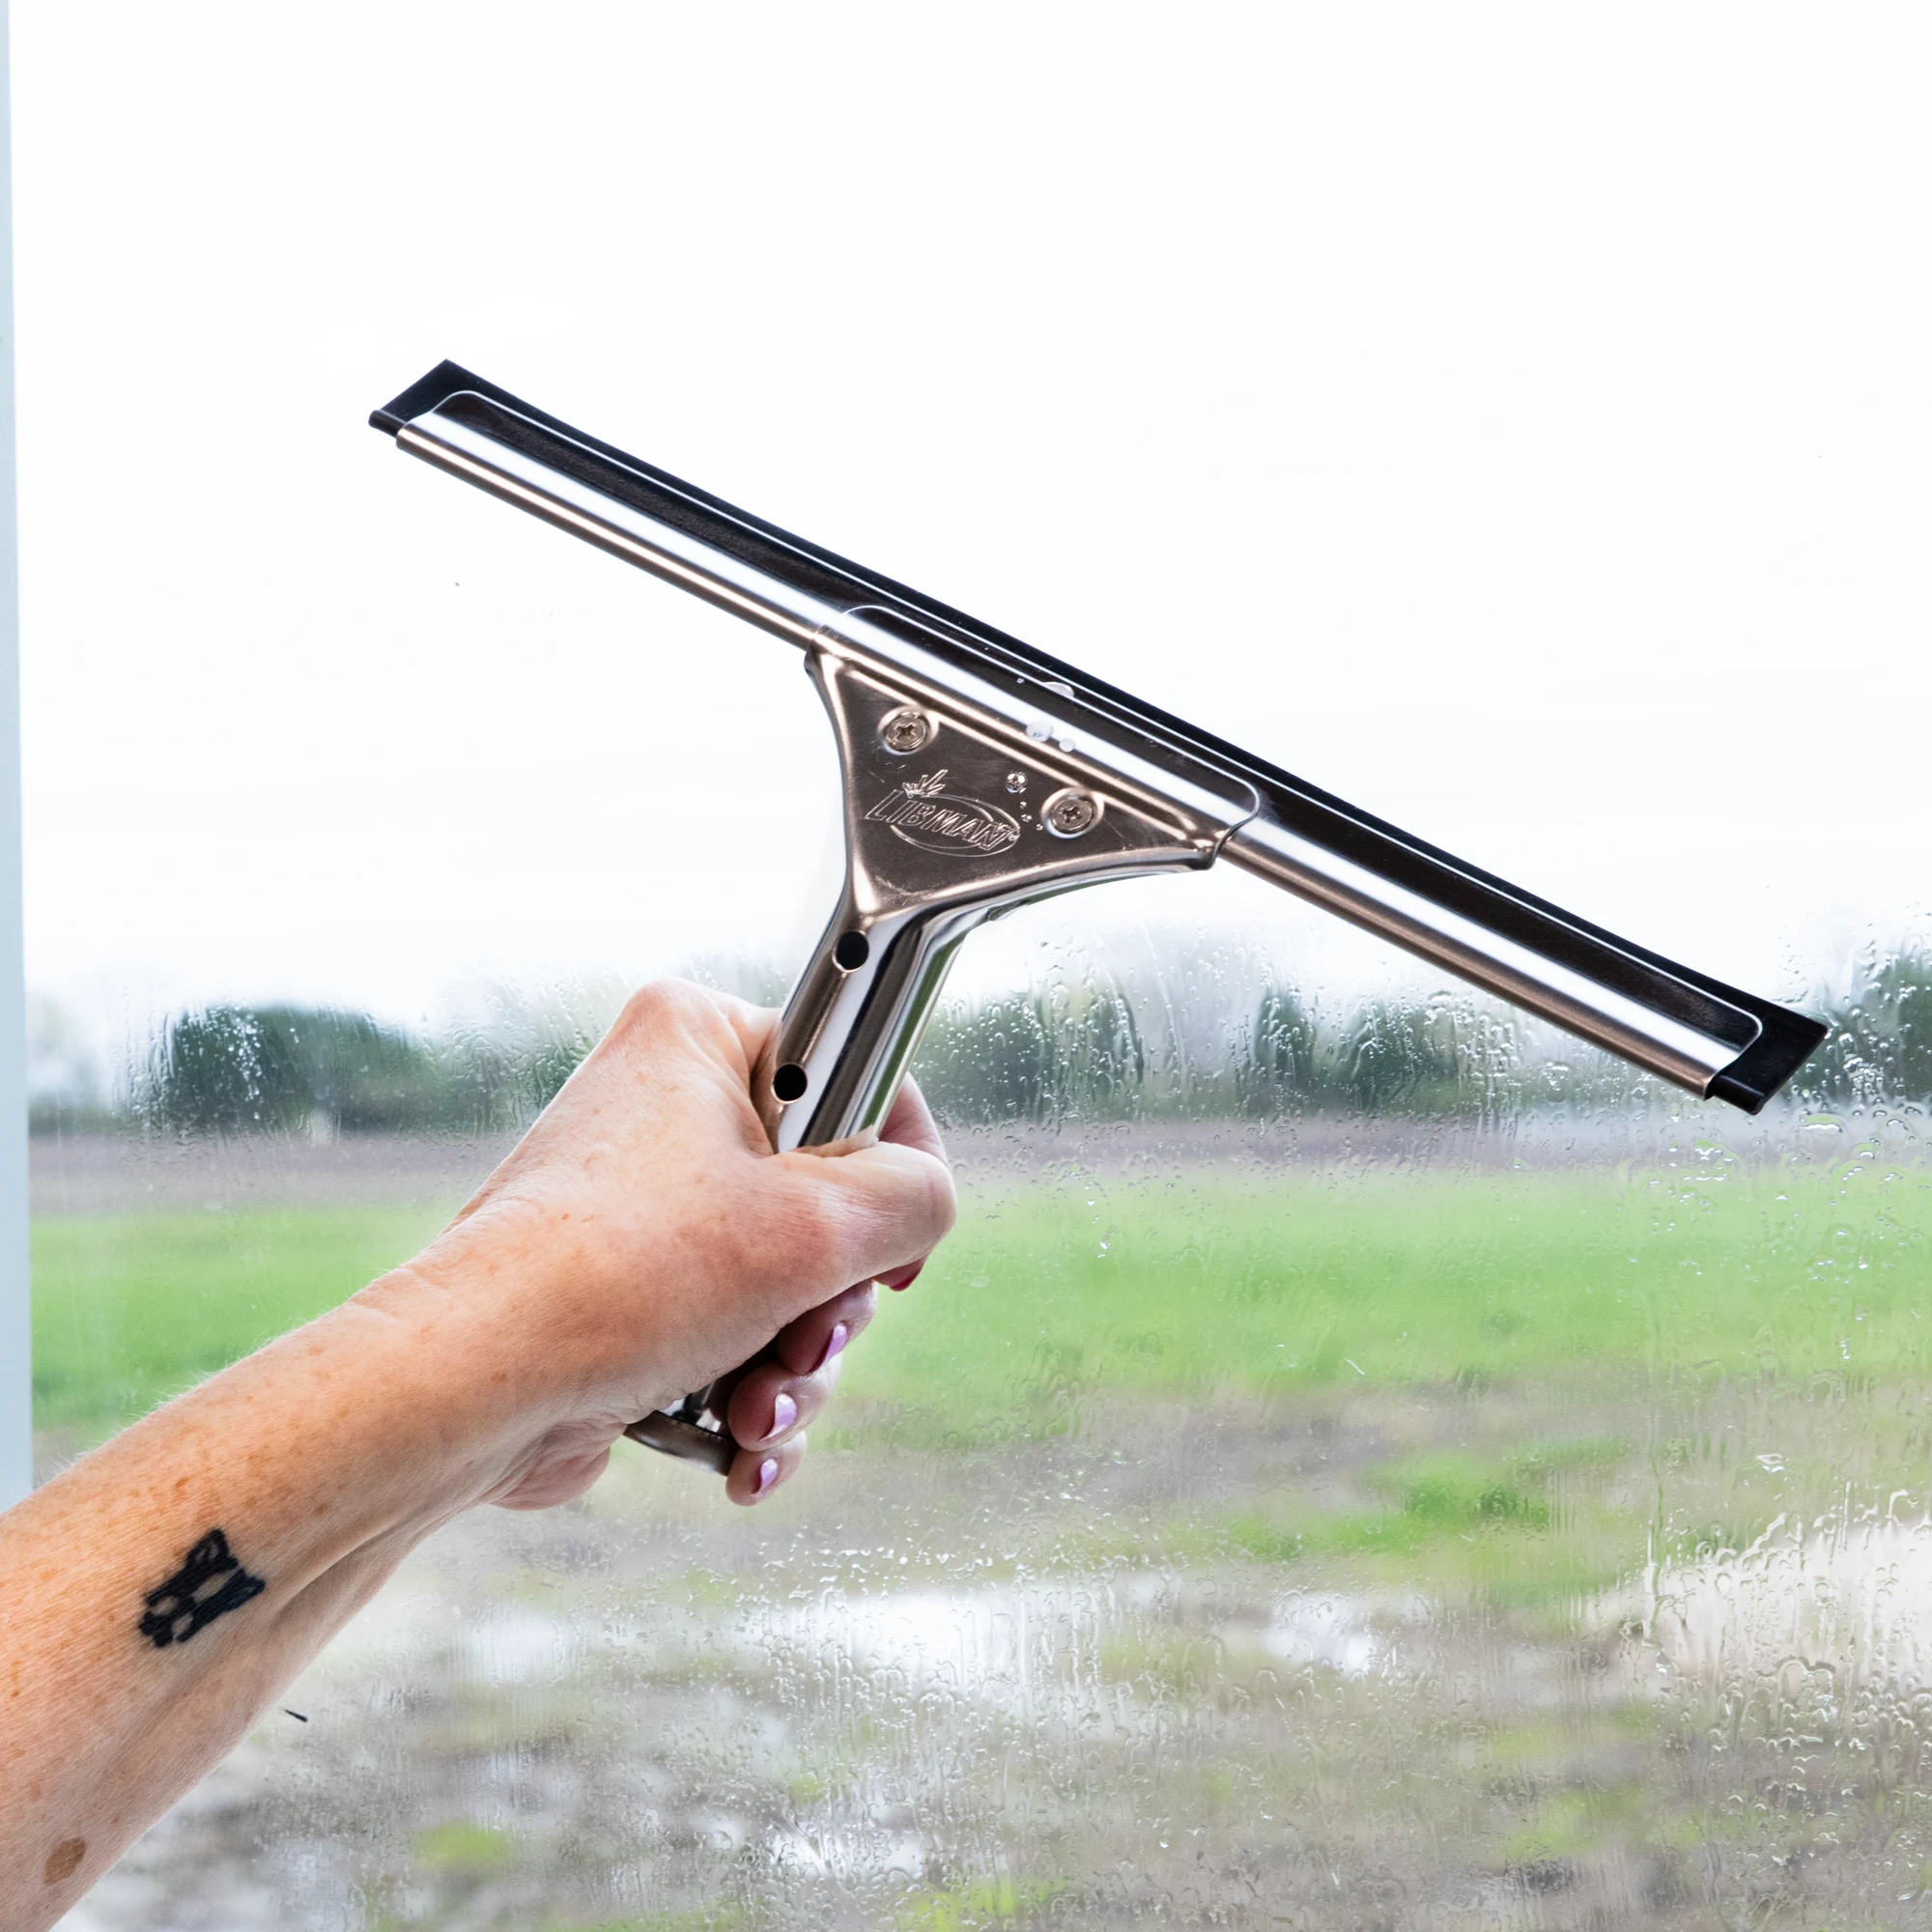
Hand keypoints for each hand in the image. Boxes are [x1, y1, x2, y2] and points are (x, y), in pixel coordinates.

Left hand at [360, 980, 955, 1512]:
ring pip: (785, 1289)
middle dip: (829, 1306)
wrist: (477, 1388)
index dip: (894, 1171)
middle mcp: (665, 1109)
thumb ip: (916, 1198)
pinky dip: (748, 1404)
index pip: (856, 1073)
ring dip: (794, 1371)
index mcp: (699, 1038)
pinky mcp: (626, 1297)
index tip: (888, 1249)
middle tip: (803, 1339)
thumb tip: (920, 1210)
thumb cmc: (628, 1277)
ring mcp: (642, 1209)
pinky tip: (740, 1459)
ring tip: (753, 1412)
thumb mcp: (819, 1225)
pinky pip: (731, 1340)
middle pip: (828, 1203)